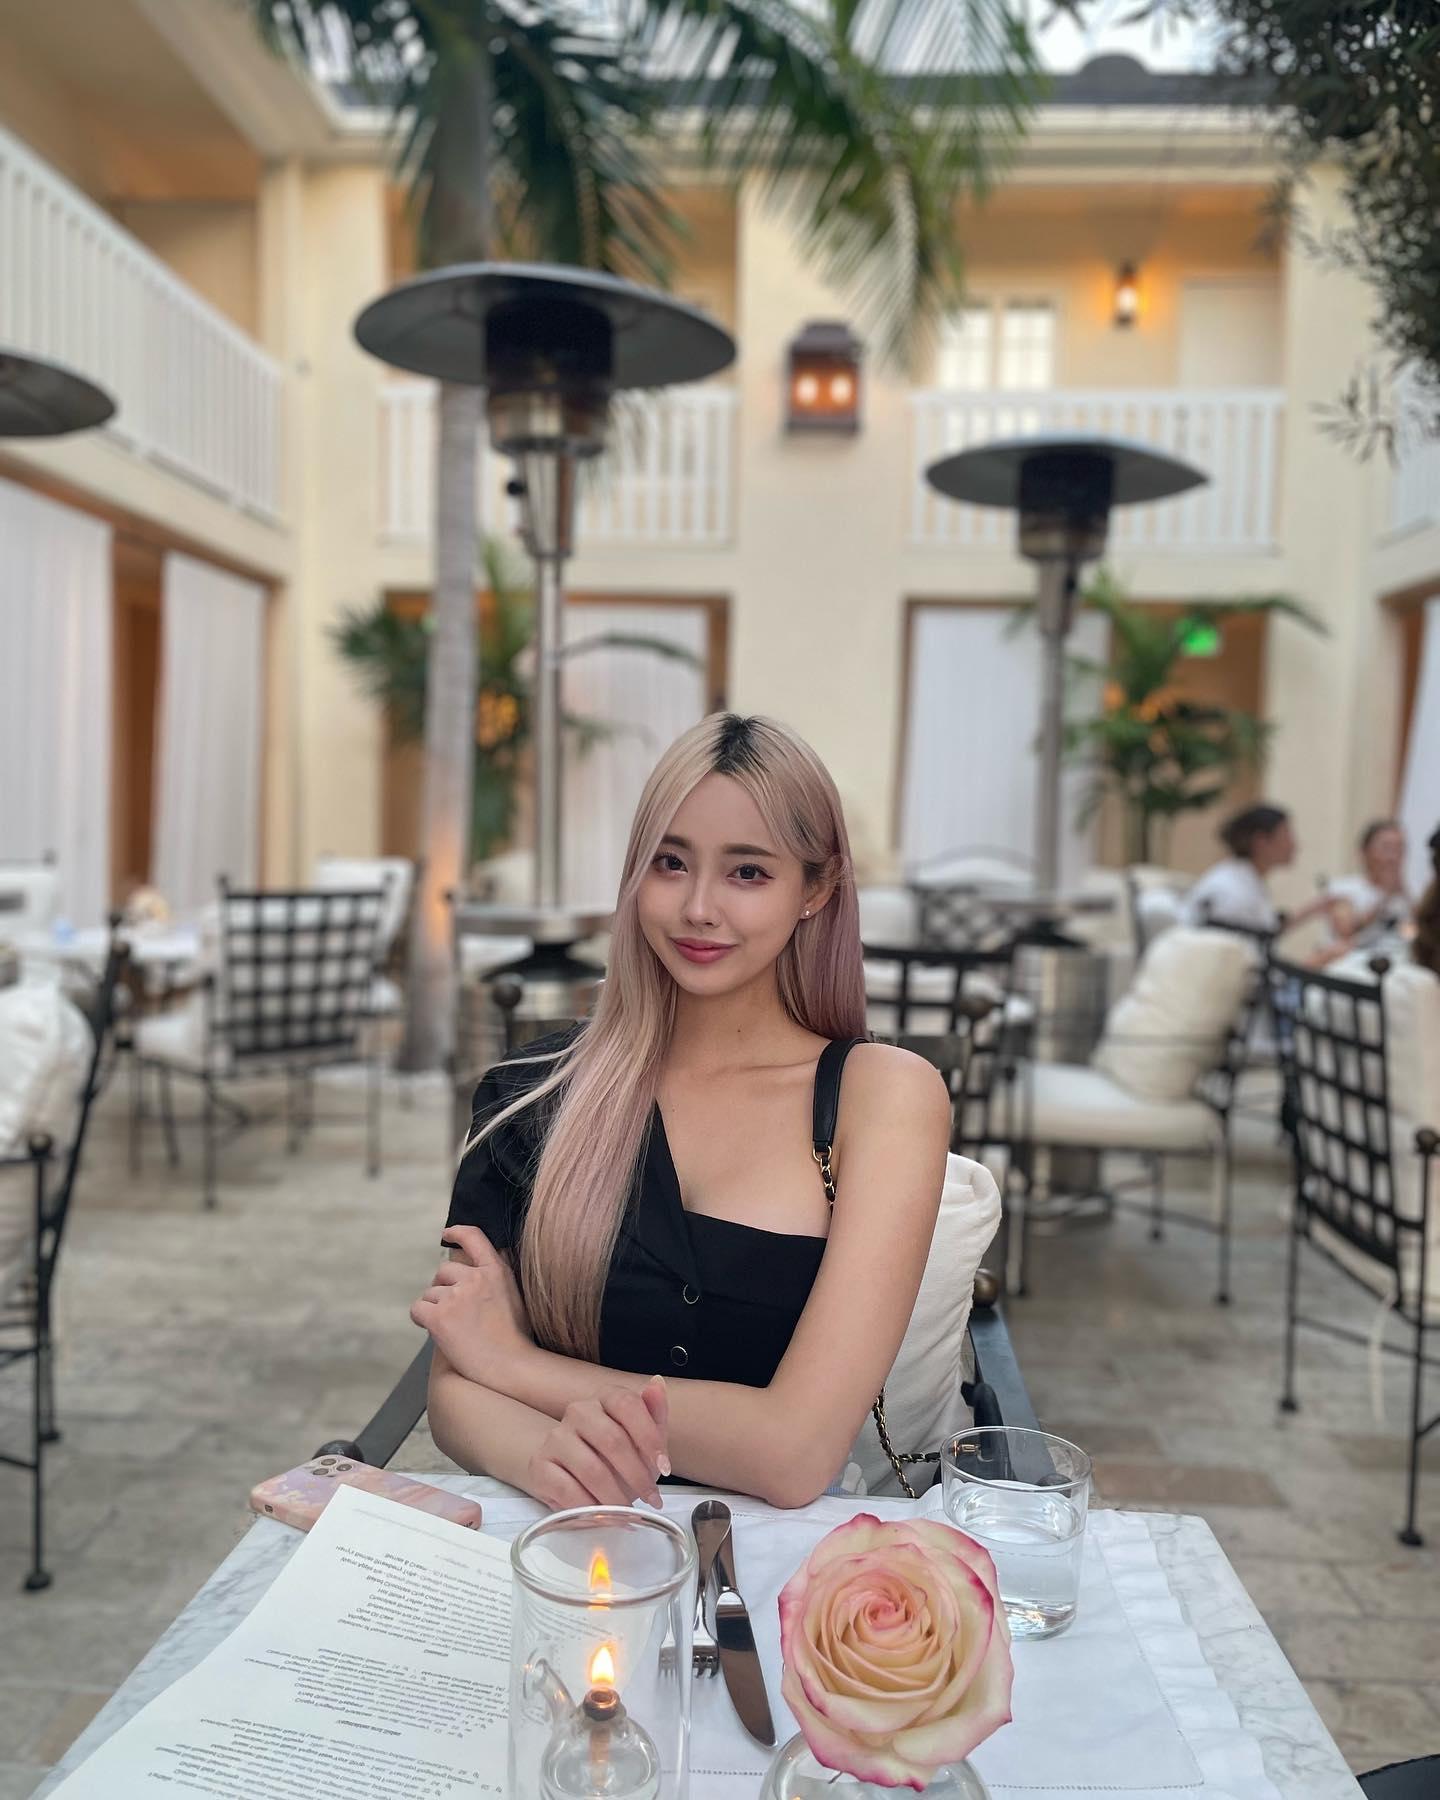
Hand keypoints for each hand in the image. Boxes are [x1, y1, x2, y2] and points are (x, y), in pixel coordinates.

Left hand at [410, 1225, 531, 1381]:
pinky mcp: (439, 1317)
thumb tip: (481, 1265)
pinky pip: (417, 1309)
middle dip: (444, 1288)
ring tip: (455, 1329)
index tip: (447, 1234)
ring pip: (430, 1293)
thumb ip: (497, 1276)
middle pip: (443, 1272)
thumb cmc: (515, 1338)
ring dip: (436, 1308)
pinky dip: (422, 1319)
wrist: (511, 1365)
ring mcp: (456, 1297)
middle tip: (456, 1312)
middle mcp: (475, 1278)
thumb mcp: (515, 1295)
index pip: (473, 1238)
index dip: (457, 1232)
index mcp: (496, 1270)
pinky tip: (437, 1332)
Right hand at [527, 1377, 670, 1510]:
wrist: (574, 1473)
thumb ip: (654, 1413)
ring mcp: (556, 1437)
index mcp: (606, 1398)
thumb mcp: (643, 1438)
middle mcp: (578, 1411)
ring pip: (591, 1468)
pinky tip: (601, 1516)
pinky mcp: (539, 1465)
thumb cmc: (615, 1455)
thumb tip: (657, 1383)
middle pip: (612, 1439)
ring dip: (615, 1497)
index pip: (628, 1404)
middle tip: (650, 1499)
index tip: (664, 1468)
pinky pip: (566, 1490)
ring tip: (627, 1512)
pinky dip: (589, 1508)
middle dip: (637, 1475)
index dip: (649, 1437)